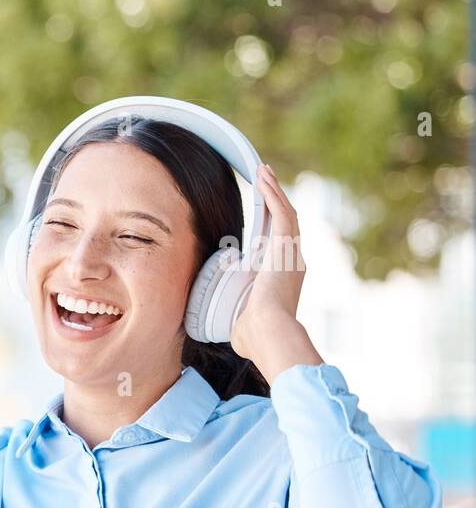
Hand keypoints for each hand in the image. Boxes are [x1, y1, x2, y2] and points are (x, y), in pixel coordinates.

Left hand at [231, 164, 322, 380]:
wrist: (267, 333)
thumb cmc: (253, 335)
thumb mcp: (241, 320)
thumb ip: (233, 315)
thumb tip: (216, 324)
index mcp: (282, 277)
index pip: (277, 243)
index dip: (270, 224)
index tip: (262, 210)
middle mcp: (292, 262)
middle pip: (285, 223)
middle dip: (274, 200)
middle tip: (264, 180)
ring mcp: (292, 254)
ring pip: (286, 213)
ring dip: (273, 191)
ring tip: (263, 172)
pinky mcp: (287, 248)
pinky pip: (283, 213)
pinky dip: (273, 194)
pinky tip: (263, 178)